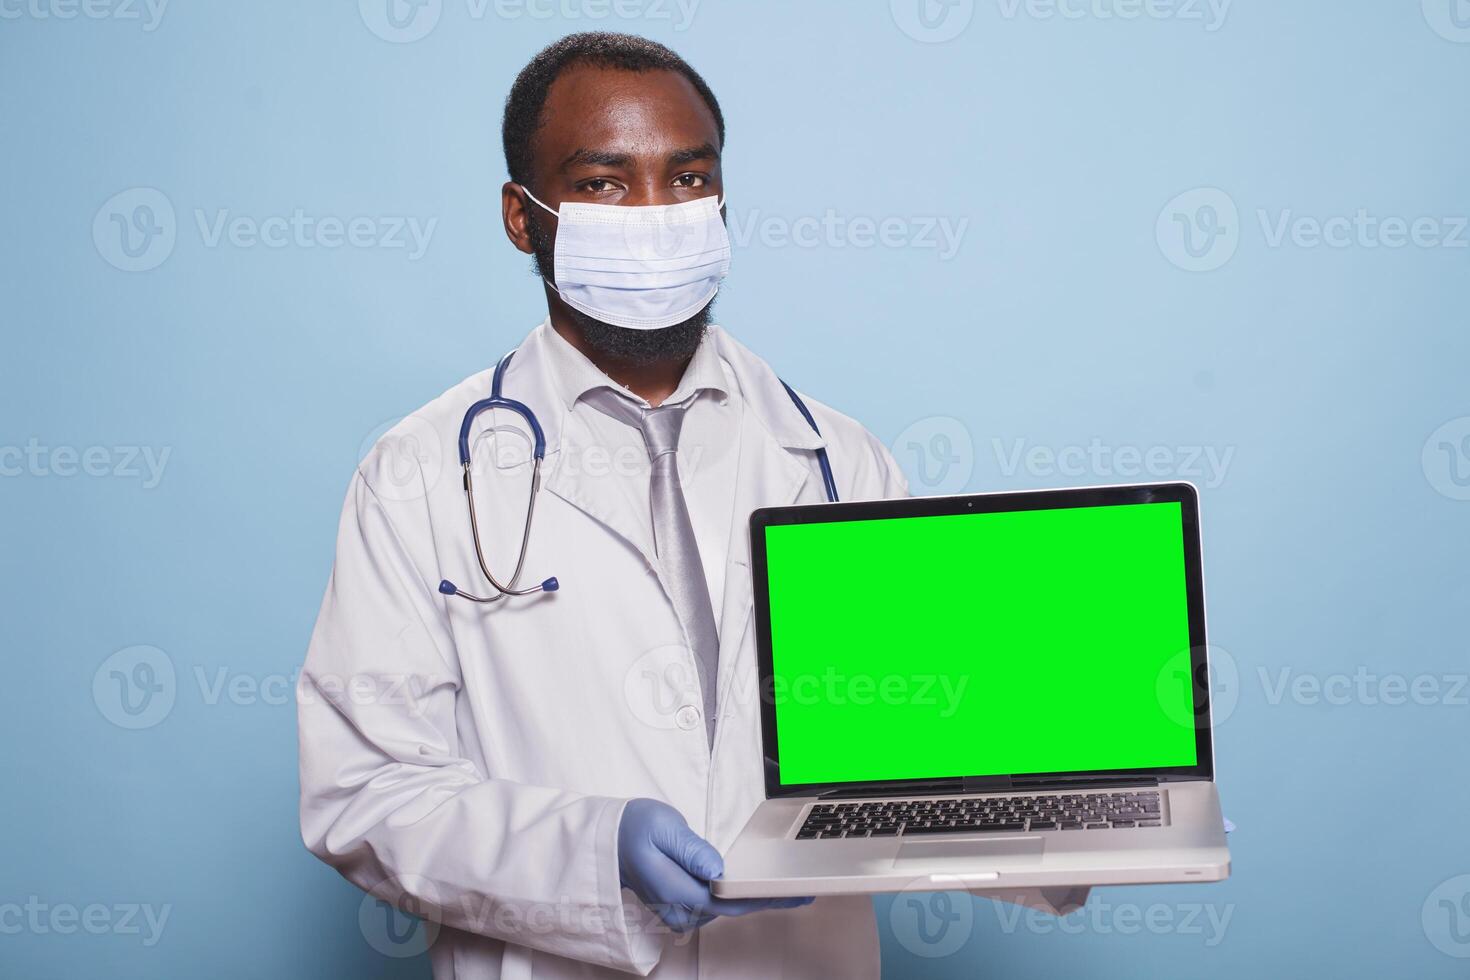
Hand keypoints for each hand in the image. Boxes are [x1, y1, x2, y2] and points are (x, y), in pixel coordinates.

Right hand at [617, 798, 812, 931]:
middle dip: (765, 900)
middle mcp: (679, 906)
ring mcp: (678, 909)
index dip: (763, 898)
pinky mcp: (679, 904)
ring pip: (723, 909)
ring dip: (750, 899)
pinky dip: (734, 898)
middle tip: (801, 891)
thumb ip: (691, 850)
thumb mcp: (663, 827)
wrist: (607, 840)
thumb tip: (718, 870)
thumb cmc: (633, 828)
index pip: (730, 901)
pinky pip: (712, 905)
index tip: (792, 894)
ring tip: (783, 889)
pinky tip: (752, 888)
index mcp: (677, 889)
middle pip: (731, 909)